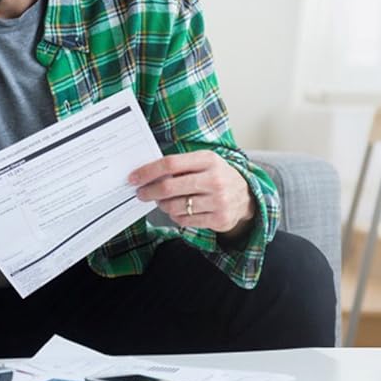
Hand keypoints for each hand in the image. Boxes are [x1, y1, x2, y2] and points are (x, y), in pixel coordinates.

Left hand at [130, 150, 253, 235]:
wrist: (246, 197)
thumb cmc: (218, 176)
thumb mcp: (205, 163)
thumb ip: (180, 166)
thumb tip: (147, 174)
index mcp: (209, 160)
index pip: (171, 164)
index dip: (148, 171)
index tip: (134, 177)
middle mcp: (215, 180)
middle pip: (170, 187)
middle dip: (149, 191)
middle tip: (141, 194)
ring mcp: (219, 201)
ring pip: (175, 206)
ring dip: (163, 205)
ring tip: (163, 202)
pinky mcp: (219, 219)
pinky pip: (185, 220)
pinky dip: (176, 216)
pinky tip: (179, 210)